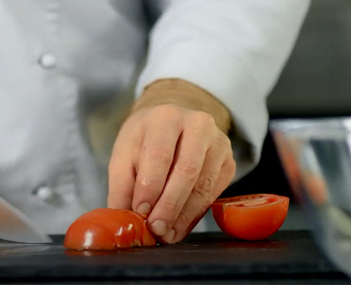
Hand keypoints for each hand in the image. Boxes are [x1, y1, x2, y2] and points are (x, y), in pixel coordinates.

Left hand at [107, 79, 236, 243]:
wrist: (171, 124)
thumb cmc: (144, 140)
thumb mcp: (124, 153)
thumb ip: (122, 185)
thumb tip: (123, 218)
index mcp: (165, 117)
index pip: (159, 153)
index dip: (150, 186)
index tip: (141, 211)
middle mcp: (197, 125)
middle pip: (186, 170)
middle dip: (169, 205)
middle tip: (156, 228)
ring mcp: (218, 143)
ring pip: (203, 185)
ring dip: (183, 215)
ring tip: (166, 233)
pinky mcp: (229, 162)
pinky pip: (213, 194)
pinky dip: (194, 215)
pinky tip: (179, 226)